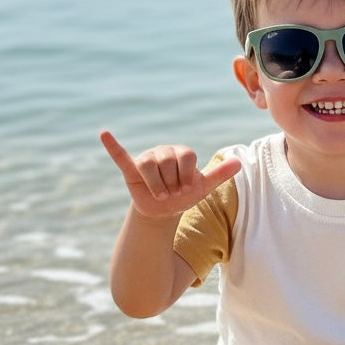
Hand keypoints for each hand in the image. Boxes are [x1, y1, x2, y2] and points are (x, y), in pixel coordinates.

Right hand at [100, 129, 239, 219]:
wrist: (164, 211)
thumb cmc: (184, 196)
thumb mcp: (204, 187)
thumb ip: (220, 174)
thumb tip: (240, 163)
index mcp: (182, 152)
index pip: (187, 158)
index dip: (188, 177)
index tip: (187, 189)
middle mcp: (164, 151)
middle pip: (169, 163)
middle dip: (172, 184)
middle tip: (172, 194)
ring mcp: (147, 158)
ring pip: (150, 166)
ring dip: (157, 186)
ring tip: (160, 195)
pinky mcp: (131, 169)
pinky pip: (121, 156)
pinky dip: (112, 146)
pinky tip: (104, 134)